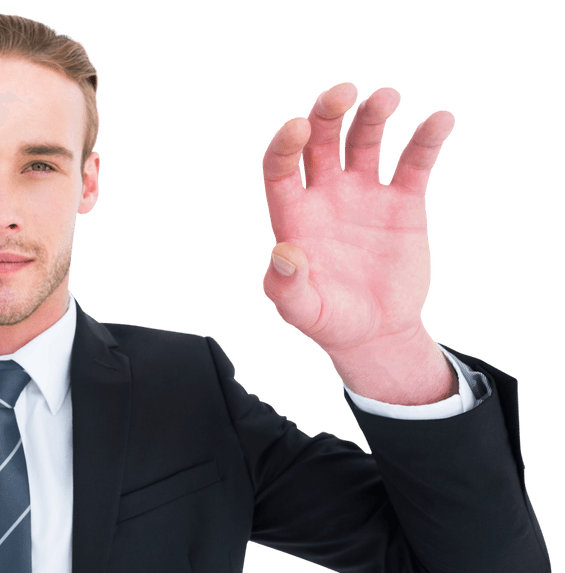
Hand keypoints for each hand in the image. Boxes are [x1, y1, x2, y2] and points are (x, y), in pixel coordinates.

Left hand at [260, 83, 456, 402]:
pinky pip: (414, 163)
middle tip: (343, 93)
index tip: (298, 127)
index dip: (285, 144)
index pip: (280, 167)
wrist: (376, 332)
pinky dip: (427, 140)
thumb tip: (284, 252)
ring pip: (364, 141)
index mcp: (294, 215)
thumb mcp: (302, 312)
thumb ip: (287, 286)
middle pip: (321, 140)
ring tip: (386, 97)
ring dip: (373, 115)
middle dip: (327, 112)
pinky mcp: (403, 203)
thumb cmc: (329, 321)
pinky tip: (439, 121)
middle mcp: (326, 195)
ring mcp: (364, 194)